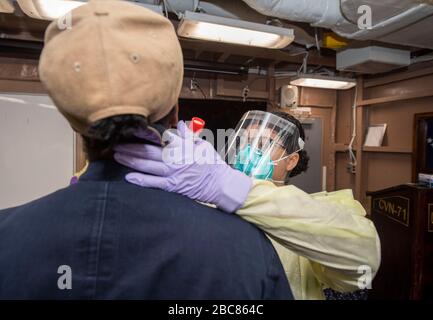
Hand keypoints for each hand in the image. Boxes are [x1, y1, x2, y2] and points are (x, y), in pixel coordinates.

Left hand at [114, 121, 251, 211]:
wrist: (220, 183)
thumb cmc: (212, 164)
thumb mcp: (203, 144)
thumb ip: (189, 135)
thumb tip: (179, 125)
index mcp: (181, 147)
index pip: (159, 139)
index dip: (144, 136)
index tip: (131, 131)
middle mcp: (174, 159)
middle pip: (148, 151)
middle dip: (131, 147)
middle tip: (116, 144)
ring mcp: (172, 173)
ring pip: (147, 165)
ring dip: (131, 160)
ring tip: (117, 156)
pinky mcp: (172, 186)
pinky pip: (153, 183)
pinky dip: (140, 180)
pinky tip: (129, 177)